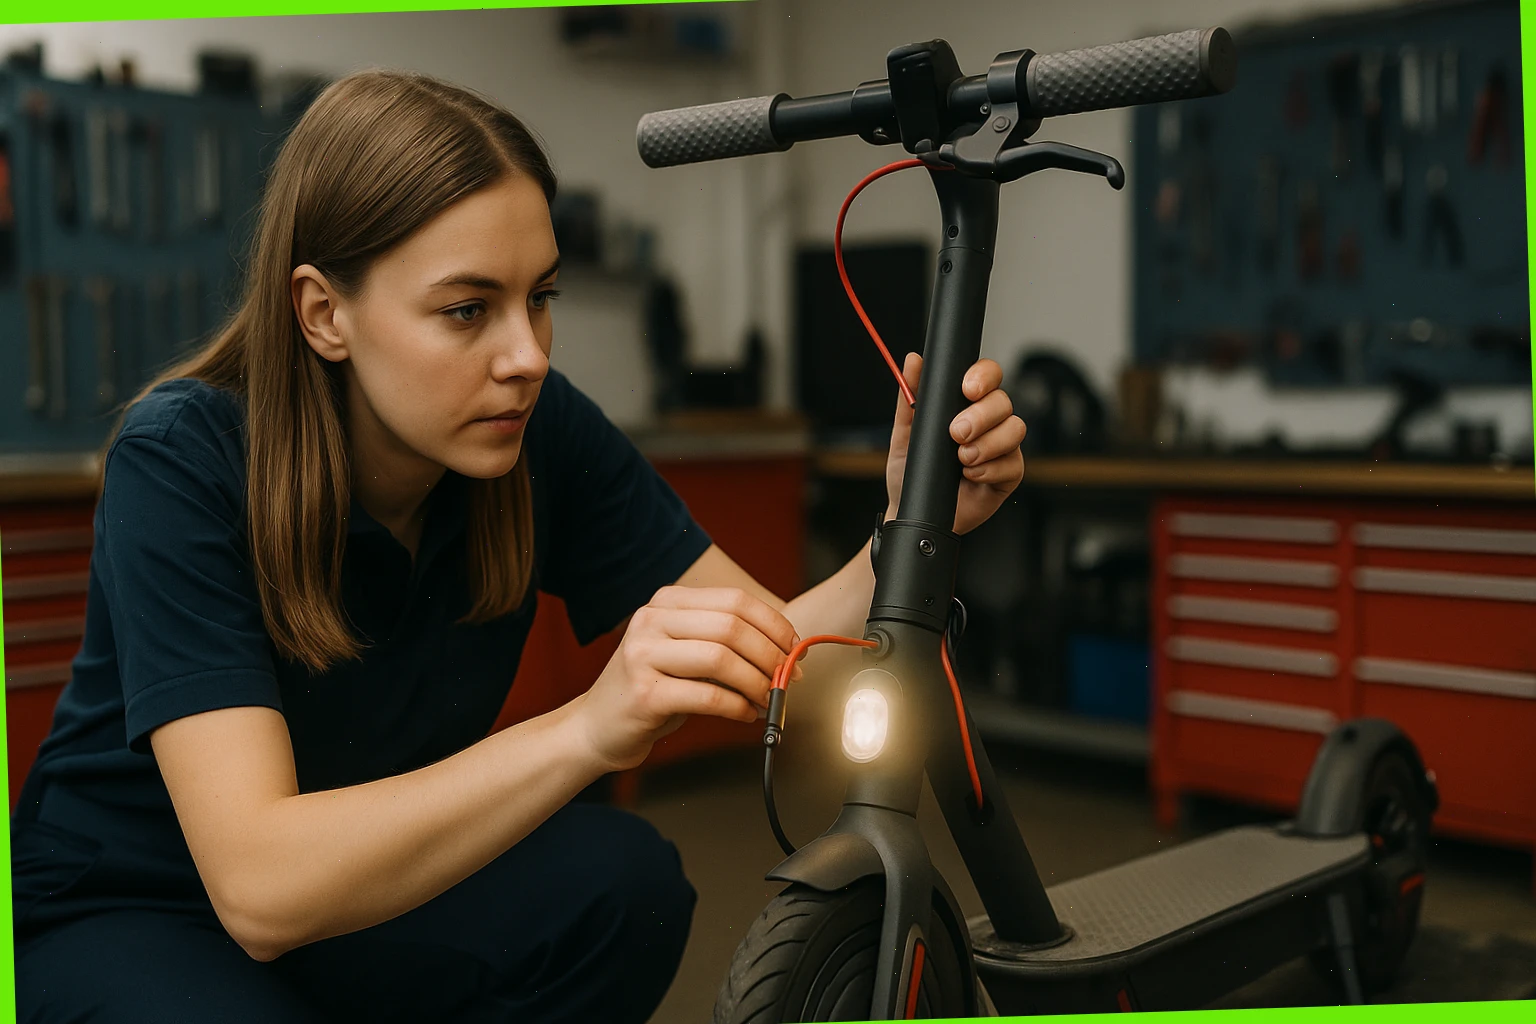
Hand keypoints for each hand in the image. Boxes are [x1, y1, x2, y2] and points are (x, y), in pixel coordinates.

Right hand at [574, 586, 799, 772]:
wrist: (597, 726)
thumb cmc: (653, 689)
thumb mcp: (685, 652)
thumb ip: (725, 643)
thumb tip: (787, 649)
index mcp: (666, 602)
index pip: (734, 600)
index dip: (773, 624)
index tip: (794, 648)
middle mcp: (651, 621)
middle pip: (731, 626)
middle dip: (770, 654)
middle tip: (789, 678)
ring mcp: (642, 656)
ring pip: (721, 659)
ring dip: (757, 682)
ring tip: (769, 699)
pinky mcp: (643, 695)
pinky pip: (707, 696)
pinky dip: (737, 707)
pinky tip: (746, 715)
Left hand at [885, 352, 1026, 534]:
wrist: (913, 508)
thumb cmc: (912, 469)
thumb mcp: (906, 432)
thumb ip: (909, 396)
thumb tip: (913, 360)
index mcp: (966, 403)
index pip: (987, 376)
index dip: (984, 376)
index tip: (967, 389)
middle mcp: (989, 421)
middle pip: (1003, 402)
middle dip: (981, 416)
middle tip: (956, 433)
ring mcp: (1002, 447)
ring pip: (1015, 429)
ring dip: (987, 443)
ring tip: (962, 458)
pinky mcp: (1009, 474)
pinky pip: (1013, 464)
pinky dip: (990, 469)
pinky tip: (971, 475)